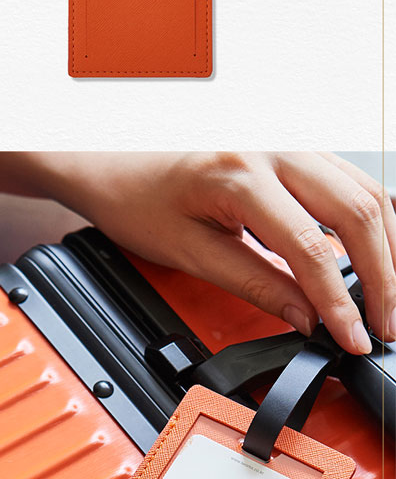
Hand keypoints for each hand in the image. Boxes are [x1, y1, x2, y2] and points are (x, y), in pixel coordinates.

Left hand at [63, 151, 395, 354]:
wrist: (111, 155)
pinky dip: (371, 222)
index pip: (310, 248)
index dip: (339, 302)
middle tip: (385, 326)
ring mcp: (290, 141)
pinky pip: (352, 181)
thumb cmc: (136, 195)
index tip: (353, 337)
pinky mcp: (295, 147)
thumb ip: (255, 284)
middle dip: (382, 276)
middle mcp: (274, 147)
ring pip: (365, 191)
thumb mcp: (191, 251)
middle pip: (356, 212)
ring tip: (387, 299)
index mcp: (240, 174)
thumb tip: (305, 317)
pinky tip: (376, 256)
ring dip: (386, 248)